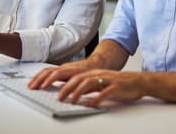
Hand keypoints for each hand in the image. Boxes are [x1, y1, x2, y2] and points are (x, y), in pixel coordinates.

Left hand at [29, 64, 145, 106]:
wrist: (137, 81)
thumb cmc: (116, 84)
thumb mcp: (98, 83)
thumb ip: (84, 86)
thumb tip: (69, 93)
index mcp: (89, 72)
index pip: (67, 73)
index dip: (52, 77)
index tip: (39, 85)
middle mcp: (95, 74)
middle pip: (76, 77)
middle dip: (63, 86)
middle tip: (54, 96)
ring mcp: (105, 79)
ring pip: (88, 83)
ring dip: (77, 91)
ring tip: (69, 100)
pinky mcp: (115, 86)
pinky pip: (104, 92)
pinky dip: (97, 98)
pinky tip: (91, 103)